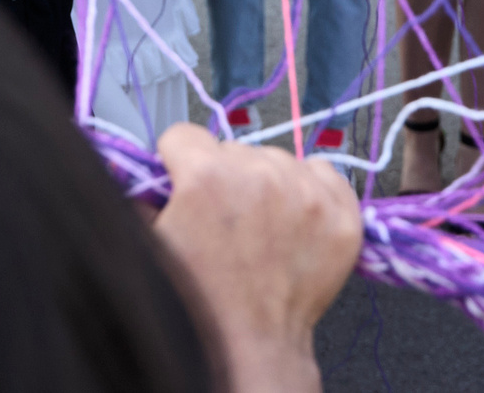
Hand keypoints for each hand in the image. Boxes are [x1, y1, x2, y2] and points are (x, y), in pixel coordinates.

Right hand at [151, 122, 359, 392]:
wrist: (249, 348)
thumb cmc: (199, 304)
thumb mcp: (150, 243)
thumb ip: (143, 196)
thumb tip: (145, 173)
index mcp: (205, 176)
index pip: (184, 135)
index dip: (177, 164)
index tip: (182, 185)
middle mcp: (259, 176)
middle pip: (232, 149)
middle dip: (223, 178)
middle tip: (223, 222)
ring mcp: (306, 194)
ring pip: (276, 159)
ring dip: (266, 184)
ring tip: (259, 229)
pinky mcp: (341, 215)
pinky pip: (323, 172)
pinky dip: (309, 191)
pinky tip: (293, 223)